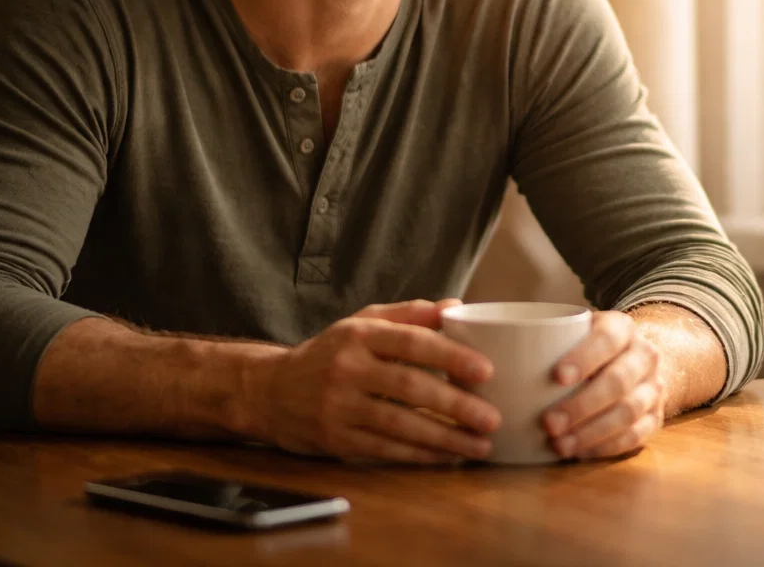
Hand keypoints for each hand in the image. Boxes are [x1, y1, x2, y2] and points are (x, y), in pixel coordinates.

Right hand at [254, 298, 501, 464]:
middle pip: (410, 387)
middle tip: (491, 417)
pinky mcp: (336, 440)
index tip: (486, 371)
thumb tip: (456, 305)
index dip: (451, 356)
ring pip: (400, 425)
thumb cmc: (330, 353)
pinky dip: (420, 456)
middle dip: (456, 405)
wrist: (271, 391)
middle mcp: (347, 369)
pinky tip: (448, 457)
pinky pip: (386, 450)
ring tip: (479, 445)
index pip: (412, 343)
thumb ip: (409, 314)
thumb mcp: (362, 323)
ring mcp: (339, 407)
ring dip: (445, 438)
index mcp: (359, 335)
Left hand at [541, 310, 667, 459]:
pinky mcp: (656, 418)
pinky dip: (605, 447)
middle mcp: (645, 355)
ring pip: (628, 413)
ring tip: (558, 446)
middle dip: (582, 406)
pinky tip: (579, 454)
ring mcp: (654, 388)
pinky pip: (635, 437)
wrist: (637, 359)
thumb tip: (484, 348)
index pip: (606, 339)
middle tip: (548, 424)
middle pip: (618, 382)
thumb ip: (545, 337)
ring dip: (591, 433)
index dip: (584, 358)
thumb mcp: (575, 331)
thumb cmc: (588, 347)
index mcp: (622, 328)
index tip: (555, 377)